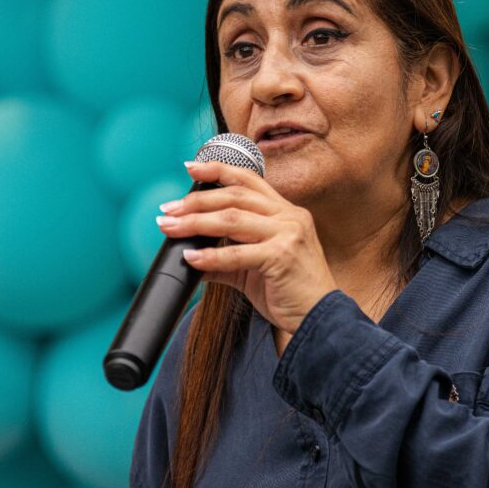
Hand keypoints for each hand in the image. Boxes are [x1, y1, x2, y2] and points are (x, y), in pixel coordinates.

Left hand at [156, 160, 337, 334]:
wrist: (320, 320)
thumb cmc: (291, 293)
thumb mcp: (254, 269)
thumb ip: (225, 259)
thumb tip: (189, 255)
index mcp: (286, 213)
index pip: (249, 180)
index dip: (217, 169)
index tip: (190, 167)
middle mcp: (289, 217)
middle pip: (235, 196)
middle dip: (196, 201)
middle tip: (168, 210)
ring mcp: (288, 234)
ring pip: (232, 219)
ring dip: (195, 222)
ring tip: (170, 228)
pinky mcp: (282, 257)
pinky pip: (237, 253)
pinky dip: (210, 256)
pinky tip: (191, 258)